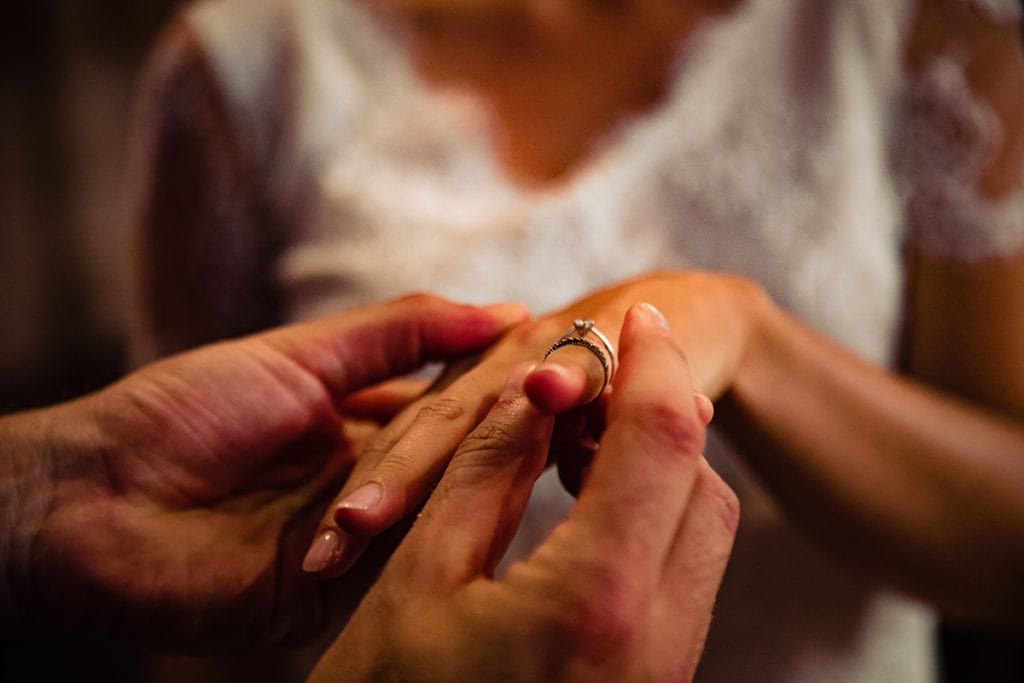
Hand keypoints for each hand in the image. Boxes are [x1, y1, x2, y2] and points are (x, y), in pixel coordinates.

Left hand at [2, 294, 525, 648]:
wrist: (94, 497)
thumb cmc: (184, 412)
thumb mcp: (302, 355)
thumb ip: (399, 333)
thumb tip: (501, 311)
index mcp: (363, 425)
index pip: (459, 403)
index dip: (512, 380)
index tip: (574, 358)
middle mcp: (375, 482)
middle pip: (460, 454)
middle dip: (514, 423)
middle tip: (582, 396)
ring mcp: (363, 539)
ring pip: (444, 507)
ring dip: (491, 471)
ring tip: (556, 433)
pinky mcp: (341, 592)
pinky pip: (408, 563)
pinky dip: (447, 532)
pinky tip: (502, 497)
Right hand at [309, 303, 738, 682]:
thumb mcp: (418, 577)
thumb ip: (482, 471)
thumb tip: (531, 393)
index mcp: (598, 598)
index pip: (659, 438)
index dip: (648, 365)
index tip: (636, 318)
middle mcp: (657, 638)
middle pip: (701, 483)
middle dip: (661, 413)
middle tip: (597, 380)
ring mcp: (664, 670)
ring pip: (701, 531)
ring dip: (658, 467)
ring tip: (583, 435)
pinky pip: (681, 576)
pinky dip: (650, 518)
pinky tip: (588, 501)